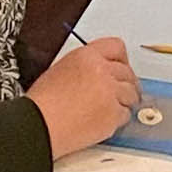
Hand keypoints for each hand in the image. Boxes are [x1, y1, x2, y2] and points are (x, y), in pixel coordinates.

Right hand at [33, 36, 145, 157]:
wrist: (40, 124)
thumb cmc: (43, 103)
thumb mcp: (60, 69)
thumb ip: (86, 66)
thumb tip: (101, 72)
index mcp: (87, 56)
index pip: (117, 47)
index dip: (122, 59)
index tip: (123, 67)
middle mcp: (102, 71)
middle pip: (128, 73)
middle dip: (126, 83)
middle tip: (120, 93)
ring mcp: (110, 93)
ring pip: (131, 94)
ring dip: (124, 102)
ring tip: (110, 108)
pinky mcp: (113, 114)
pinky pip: (125, 115)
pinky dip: (118, 119)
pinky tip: (103, 121)